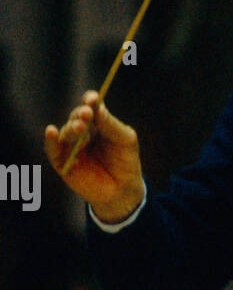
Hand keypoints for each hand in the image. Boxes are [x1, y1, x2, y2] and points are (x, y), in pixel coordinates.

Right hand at [45, 91, 145, 222]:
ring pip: (66, 132)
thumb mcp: (125, 141)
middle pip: (76, 117)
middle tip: (87, 114)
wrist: (123, 190)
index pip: (90, 106)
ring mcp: (71, 146)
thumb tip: (98, 108)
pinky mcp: (62, 162)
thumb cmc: (125, 162)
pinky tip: (51, 132)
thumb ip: (111, 125)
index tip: (92, 99)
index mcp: (97, 122)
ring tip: (80, 128)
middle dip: (81, 115)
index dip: (89, 100)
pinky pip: (53, 150)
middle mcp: (81, 131)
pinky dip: (51, 141)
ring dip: (71, 128)